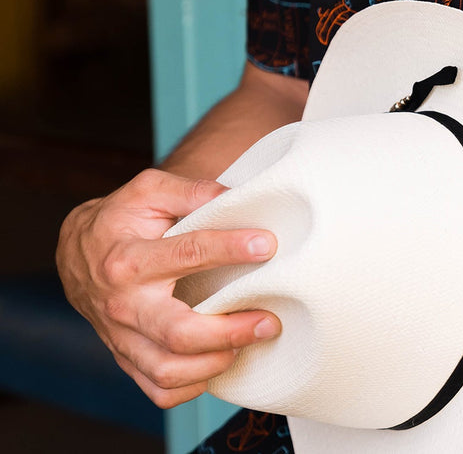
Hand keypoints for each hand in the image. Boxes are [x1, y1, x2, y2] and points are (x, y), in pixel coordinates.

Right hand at [56, 168, 279, 407]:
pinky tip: (219, 363)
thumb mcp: (150, 190)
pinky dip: (191, 386)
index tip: (267, 245)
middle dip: (229, 331)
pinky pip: (157, 388)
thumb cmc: (122, 217)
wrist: (78, 251)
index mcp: (129, 258)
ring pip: (168, 370)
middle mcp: (124, 304)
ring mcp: (122, 336)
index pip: (187, 253)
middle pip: (177, 332)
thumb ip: (192, 191)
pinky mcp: (126, 356)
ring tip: (250, 341)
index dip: (230, 249)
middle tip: (268, 321)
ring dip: (215, 362)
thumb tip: (237, 197)